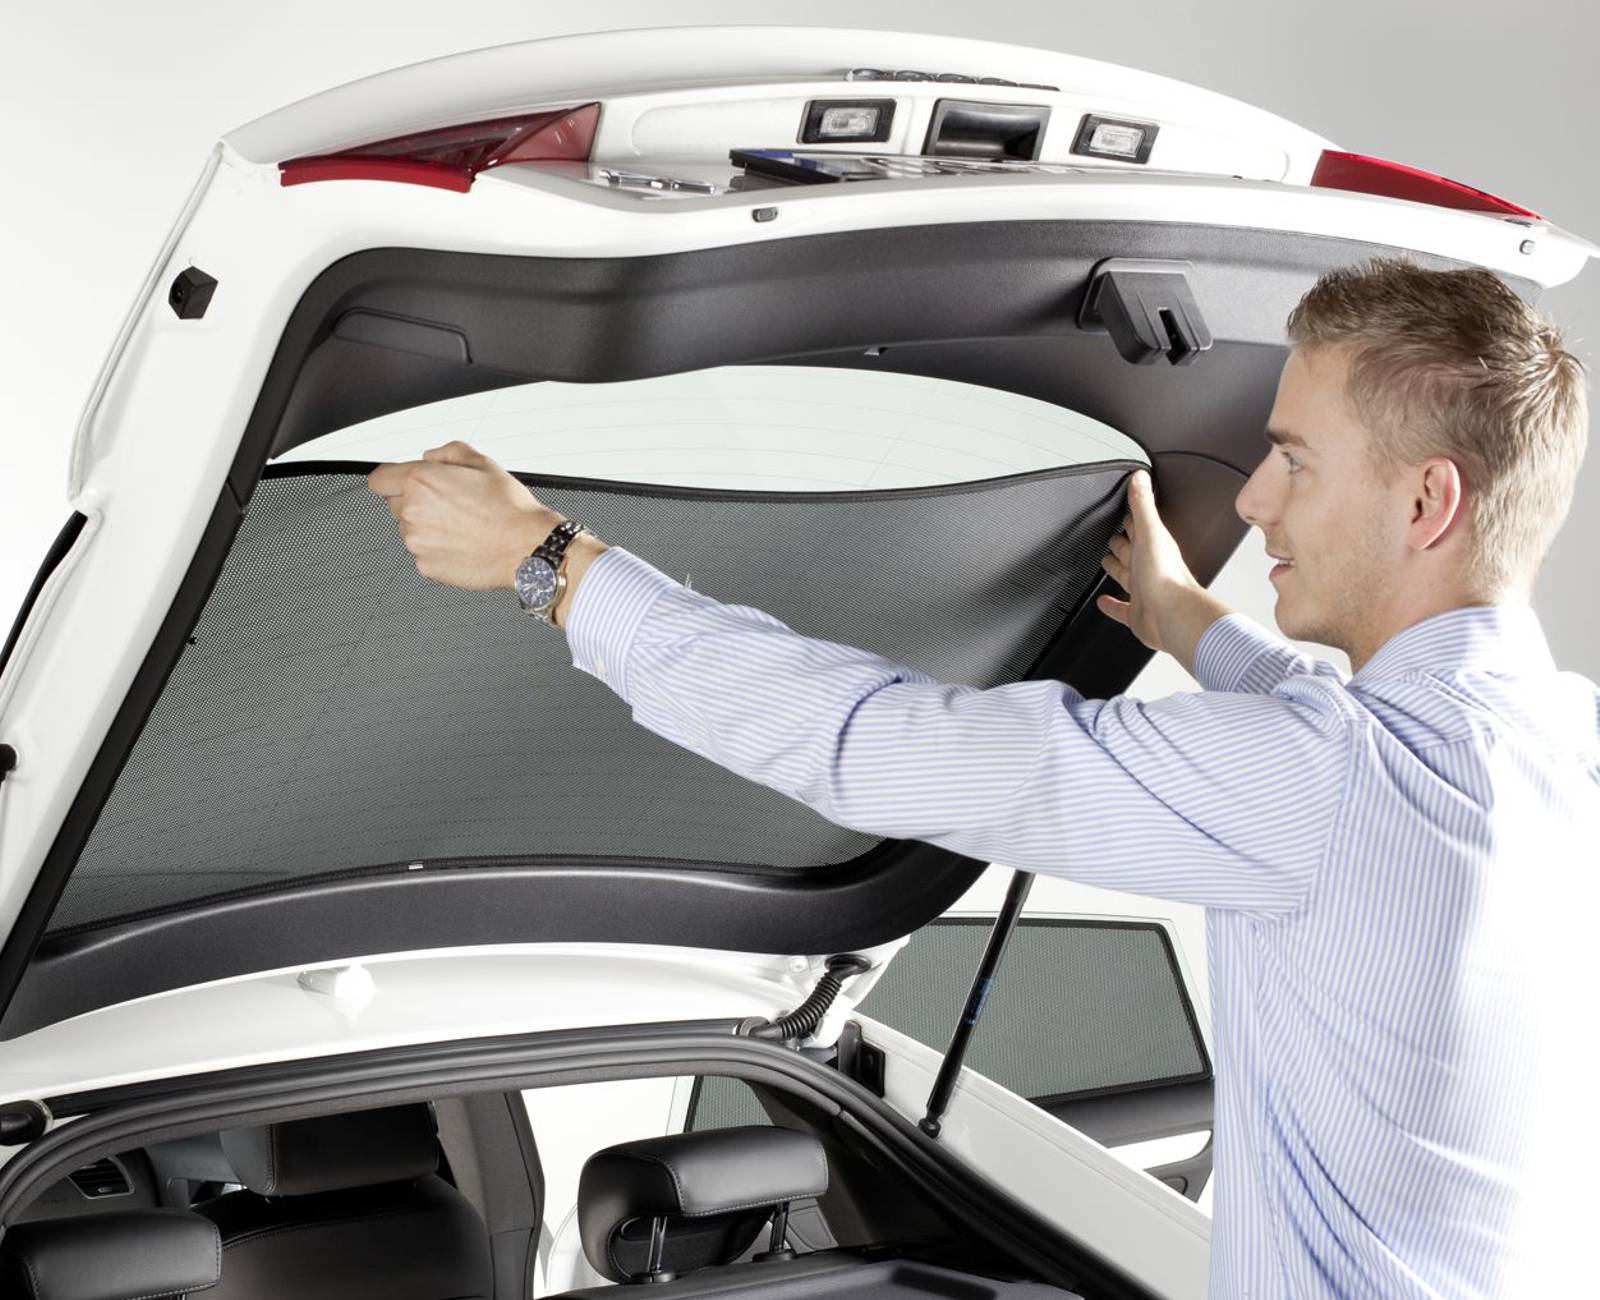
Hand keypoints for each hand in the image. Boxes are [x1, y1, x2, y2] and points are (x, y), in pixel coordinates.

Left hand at [366, 440, 555, 589]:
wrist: (527, 546)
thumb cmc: (509, 508)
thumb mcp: (482, 462)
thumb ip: (447, 453)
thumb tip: (430, 457)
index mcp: (420, 481)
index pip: (379, 479)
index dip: (391, 479)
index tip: (400, 483)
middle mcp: (412, 512)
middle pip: (395, 505)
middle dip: (415, 502)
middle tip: (449, 504)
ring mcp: (417, 543)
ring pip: (410, 530)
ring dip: (428, 527)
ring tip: (462, 526)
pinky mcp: (426, 567)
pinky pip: (424, 553)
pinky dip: (438, 549)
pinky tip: (463, 543)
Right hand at [1097, 470, 1230, 672]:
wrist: (1172, 615)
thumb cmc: (1166, 577)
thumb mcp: (1151, 532)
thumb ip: (1143, 505)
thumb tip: (1140, 477)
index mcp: (1153, 546)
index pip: (1138, 526)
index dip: (1129, 517)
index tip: (1121, 506)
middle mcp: (1149, 567)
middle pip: (1130, 550)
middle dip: (1120, 541)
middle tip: (1109, 533)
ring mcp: (1143, 590)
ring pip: (1126, 575)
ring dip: (1116, 568)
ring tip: (1106, 560)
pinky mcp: (1136, 612)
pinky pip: (1121, 607)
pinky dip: (1111, 605)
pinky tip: (1103, 602)